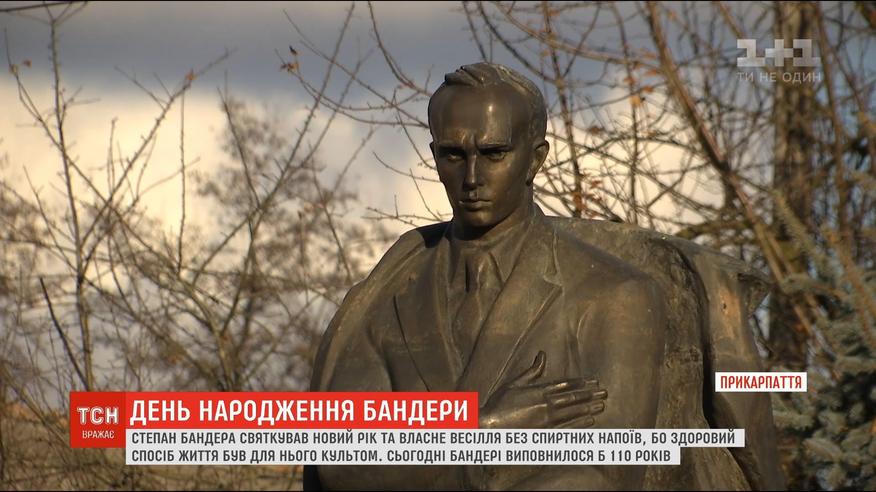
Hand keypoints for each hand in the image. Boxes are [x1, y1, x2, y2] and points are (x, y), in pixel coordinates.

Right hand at [479, 351, 606, 428]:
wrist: (489, 427)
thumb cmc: (499, 404)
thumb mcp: (514, 383)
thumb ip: (532, 371)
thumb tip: (542, 354)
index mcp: (538, 391)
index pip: (565, 385)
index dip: (581, 383)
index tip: (593, 381)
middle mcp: (545, 405)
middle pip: (573, 398)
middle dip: (590, 394)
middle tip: (605, 392)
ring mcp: (547, 420)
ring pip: (573, 412)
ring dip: (589, 408)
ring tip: (602, 404)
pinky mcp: (545, 433)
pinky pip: (568, 428)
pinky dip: (580, 424)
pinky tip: (590, 420)